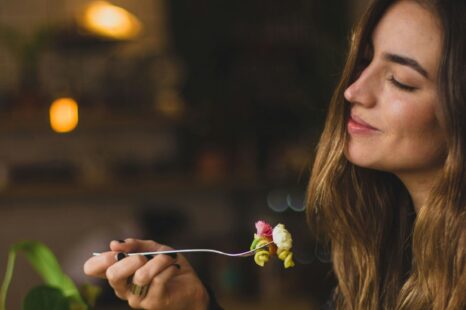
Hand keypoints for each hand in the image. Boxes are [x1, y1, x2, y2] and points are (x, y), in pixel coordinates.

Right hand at [83, 238, 208, 309]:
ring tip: (169, 259)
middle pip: (112, 274)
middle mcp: (123, 288)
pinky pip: (159, 280)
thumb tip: (114, 244)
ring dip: (159, 261)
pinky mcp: (154, 303)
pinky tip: (175, 268)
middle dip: (131, 259)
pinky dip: (169, 268)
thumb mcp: (153, 249)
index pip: (92, 268)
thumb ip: (135, 244)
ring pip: (141, 276)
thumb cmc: (169, 267)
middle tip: (145, 257)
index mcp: (119, 273)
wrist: (191, 286)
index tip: (118, 251)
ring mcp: (137, 299)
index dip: (101, 257)